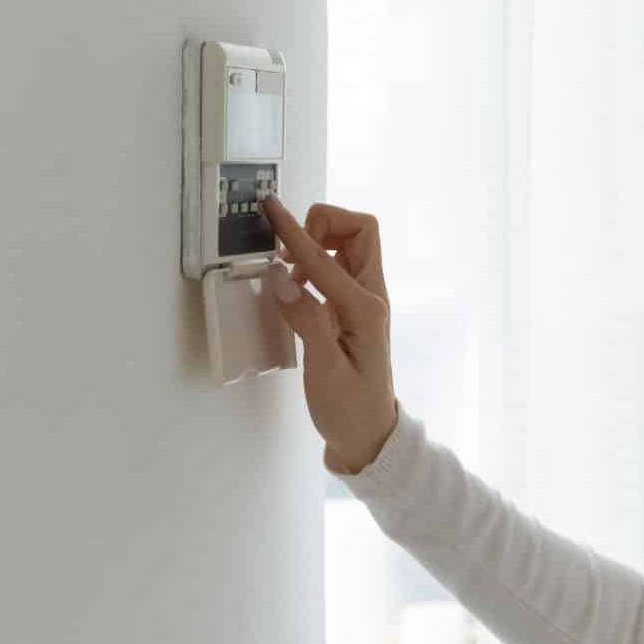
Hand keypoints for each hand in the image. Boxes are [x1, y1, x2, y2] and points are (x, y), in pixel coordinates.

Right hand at [261, 195, 399, 474]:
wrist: (369, 435)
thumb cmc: (348, 408)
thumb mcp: (325, 370)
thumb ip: (306, 321)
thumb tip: (282, 276)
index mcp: (367, 308)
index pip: (327, 257)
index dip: (295, 231)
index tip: (271, 208)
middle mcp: (371, 296)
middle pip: (360, 230)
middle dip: (323, 225)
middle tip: (290, 254)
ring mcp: (364, 300)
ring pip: (350, 245)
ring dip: (318, 243)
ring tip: (289, 272)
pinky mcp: (353, 308)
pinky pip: (339, 266)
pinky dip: (316, 261)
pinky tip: (295, 287)